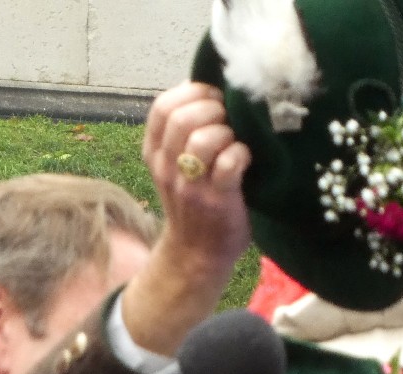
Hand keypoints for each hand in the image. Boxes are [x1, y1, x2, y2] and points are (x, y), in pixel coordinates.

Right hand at [122, 82, 252, 355]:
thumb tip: (212, 87)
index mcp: (155, 153)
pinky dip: (242, 153)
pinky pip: (229, 163)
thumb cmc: (195, 203)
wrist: (196, 256)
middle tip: (231, 118)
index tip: (215, 98)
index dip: (193, 92)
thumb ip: (184, 132)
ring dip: (228, 130)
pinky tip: (247, 158)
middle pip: (182, 117)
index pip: (163, 107)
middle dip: (214, 107)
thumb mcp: (174, 166)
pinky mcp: (217, 200)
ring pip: (202, 138)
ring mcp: (190, 186)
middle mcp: (167, 168)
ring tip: (237, 139)